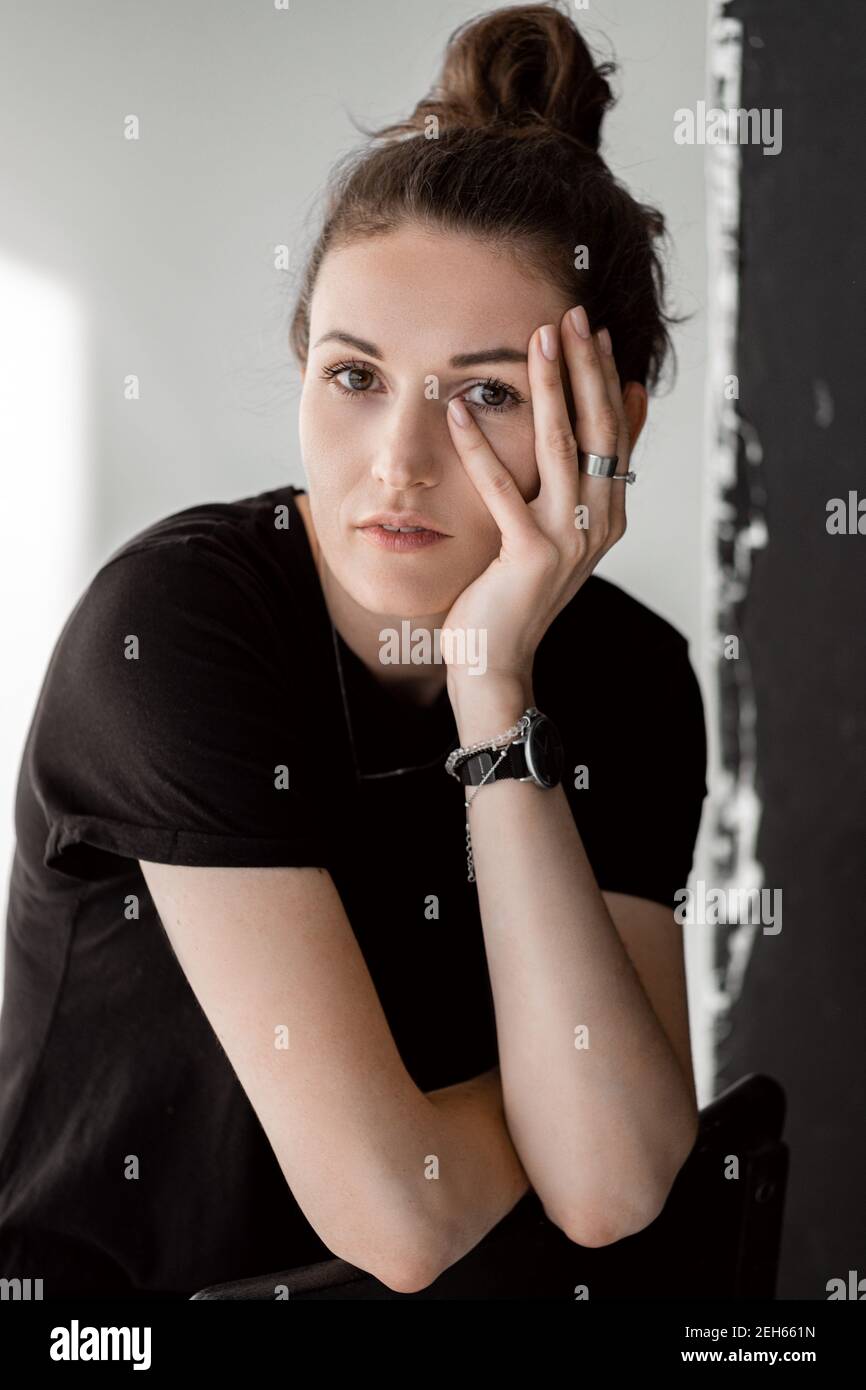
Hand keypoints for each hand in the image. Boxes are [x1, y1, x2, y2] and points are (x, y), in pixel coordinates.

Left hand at [443, 306, 632, 690]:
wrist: (496, 662)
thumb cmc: (514, 594)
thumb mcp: (554, 531)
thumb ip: (576, 482)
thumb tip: (612, 418)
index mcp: (609, 514)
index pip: (615, 432)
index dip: (607, 379)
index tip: (596, 331)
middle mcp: (599, 523)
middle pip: (598, 428)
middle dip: (586, 367)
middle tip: (573, 315)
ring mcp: (568, 540)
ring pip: (563, 446)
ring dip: (551, 387)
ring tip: (538, 339)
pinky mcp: (529, 555)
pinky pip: (503, 489)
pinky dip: (481, 447)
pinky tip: (460, 410)